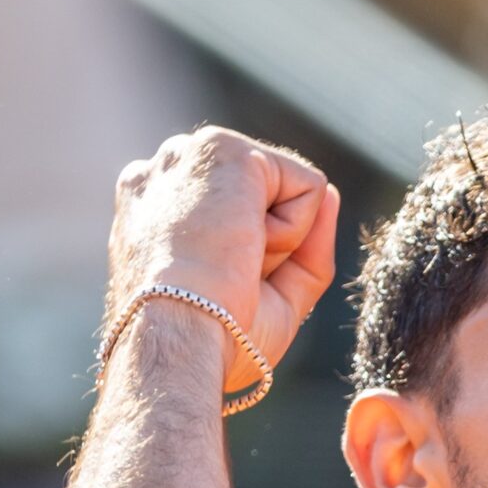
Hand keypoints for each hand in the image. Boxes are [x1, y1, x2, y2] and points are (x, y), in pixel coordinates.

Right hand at [108, 128, 339, 393]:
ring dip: (279, 241)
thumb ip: (304, 246)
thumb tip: (332, 194)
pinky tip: (247, 247)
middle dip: (264, 246)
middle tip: (222, 280)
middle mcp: (168, 169)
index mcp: (154, 205)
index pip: (235, 213)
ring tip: (232, 263)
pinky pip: (309, 189)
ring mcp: (194, 153)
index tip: (207, 288)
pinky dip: (294, 232)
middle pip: (263, 201)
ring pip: (287, 192)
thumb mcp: (268, 297)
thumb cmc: (210, 336)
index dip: (248, 258)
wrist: (176, 338)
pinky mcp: (226, 149)